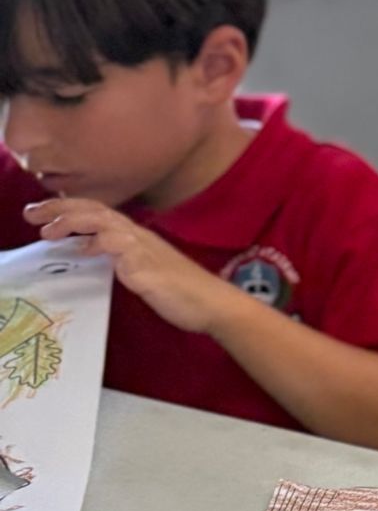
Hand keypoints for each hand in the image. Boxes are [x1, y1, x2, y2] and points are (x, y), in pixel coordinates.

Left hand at [23, 197, 238, 336]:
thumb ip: (117, 258)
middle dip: (60, 208)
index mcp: (135, 236)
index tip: (41, 212)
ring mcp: (144, 252)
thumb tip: (89, 251)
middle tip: (31, 213)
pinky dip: (101, 246)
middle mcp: (138, 237)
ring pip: (105, 223)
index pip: (97, 212)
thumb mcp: (142, 269)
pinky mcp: (149, 271)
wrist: (213, 304)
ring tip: (49, 230)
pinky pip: (122, 251)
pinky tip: (86, 250)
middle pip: (95, 210)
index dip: (67, 207)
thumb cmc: (180, 290)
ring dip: (75, 222)